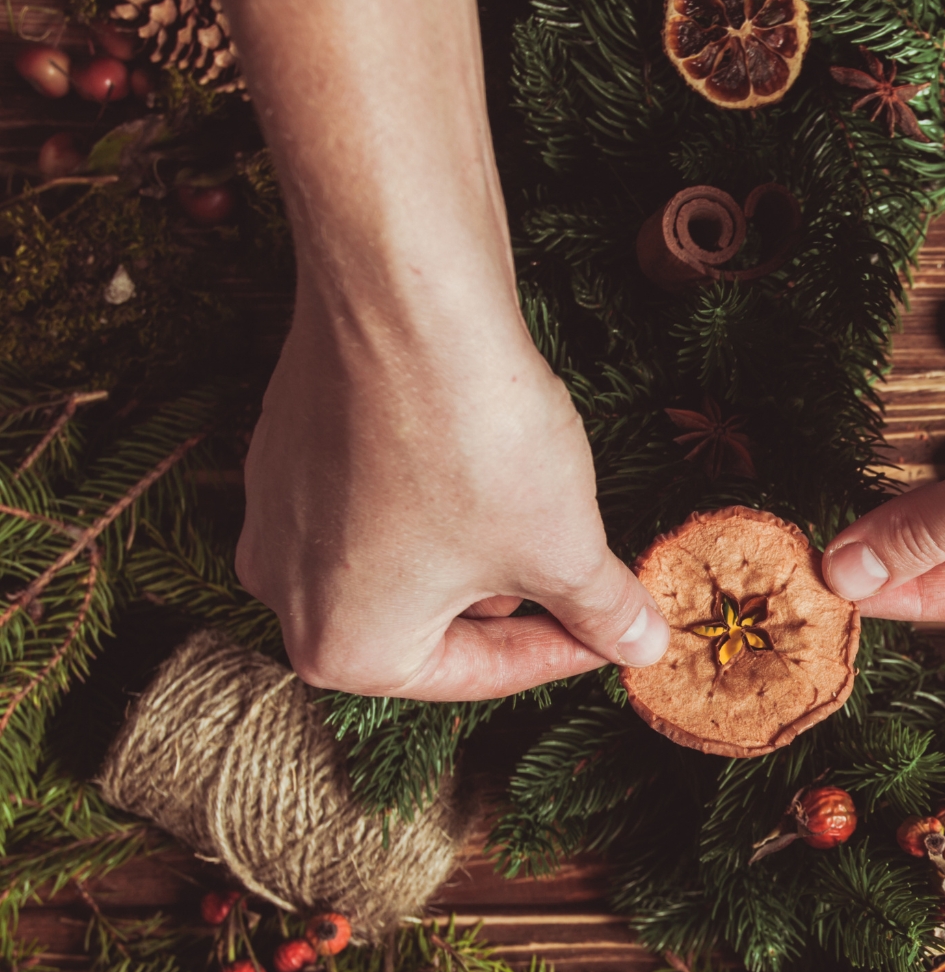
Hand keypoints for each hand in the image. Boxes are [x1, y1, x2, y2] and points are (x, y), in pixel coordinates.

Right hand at [209, 0, 667, 699]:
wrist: (407, 298)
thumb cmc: (475, 444)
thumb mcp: (564, 549)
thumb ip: (601, 612)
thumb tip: (641, 647)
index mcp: (341, 649)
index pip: (478, 674)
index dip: (565, 651)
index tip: (621, 633)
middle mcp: (284, 591)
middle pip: (436, 621)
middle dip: (522, 600)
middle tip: (597, 578)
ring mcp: (276, 513)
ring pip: (409, 556)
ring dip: (486, 546)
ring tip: (553, 515)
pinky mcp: (287, 444)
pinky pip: (378, 497)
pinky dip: (441, 492)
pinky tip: (492, 458)